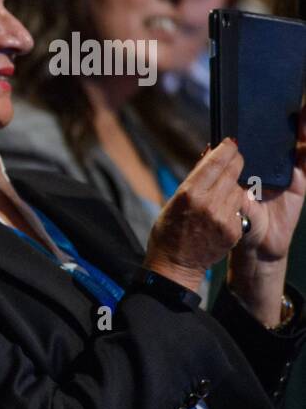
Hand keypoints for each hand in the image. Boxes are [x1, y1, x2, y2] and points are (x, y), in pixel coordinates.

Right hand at [143, 138, 244, 292]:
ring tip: (223, 187)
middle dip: (235, 161)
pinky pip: (239, 208)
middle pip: (234, 171)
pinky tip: (222, 209)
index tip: (230, 142)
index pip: (216, 162)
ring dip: (234, 184)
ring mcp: (224, 218)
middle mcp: (209, 204)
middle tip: (235, 155)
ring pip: (239, 188)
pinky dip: (233, 204)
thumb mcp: (173, 200)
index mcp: (189, 194)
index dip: (227, 149)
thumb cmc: (168, 232)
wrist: (175, 266)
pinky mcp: (235, 230)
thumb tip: (210, 155)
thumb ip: (194, 179)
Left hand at [236, 105, 305, 262]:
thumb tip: (211, 147)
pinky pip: (304, 159)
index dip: (250, 119)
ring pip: (292, 143)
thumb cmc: (234, 221)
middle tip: (280, 96)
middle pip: (272, 135)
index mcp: (242, 165)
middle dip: (276, 116)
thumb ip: (221, 172)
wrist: (256, 246)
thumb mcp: (224, 194)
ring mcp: (282, 171)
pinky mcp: (298, 181)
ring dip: (299, 126)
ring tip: (301, 108)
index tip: (250, 100)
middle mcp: (263, 164)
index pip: (248, 137)